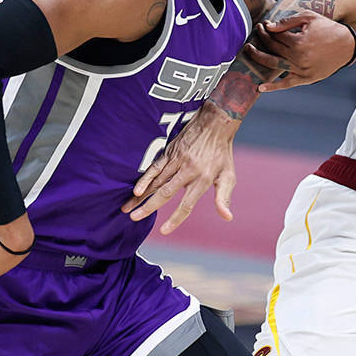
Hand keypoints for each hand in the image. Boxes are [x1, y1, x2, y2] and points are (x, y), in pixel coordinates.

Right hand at [121, 102, 238, 233]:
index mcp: (202, 180)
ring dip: (141, 196)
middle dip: (148, 207)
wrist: (216, 123)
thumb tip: (227, 217)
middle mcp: (188, 171)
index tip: (164, 231)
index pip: (186, 204)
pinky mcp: (170, 152)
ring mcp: (177, 161)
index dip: (175, 219)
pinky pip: (154, 167)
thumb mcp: (228, 176)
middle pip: (165, 193)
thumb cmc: (222, 154)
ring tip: (127, 208)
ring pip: (156, 181)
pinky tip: (136, 189)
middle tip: (134, 218)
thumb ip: (224, 198)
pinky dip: (144, 178)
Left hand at [247, 12, 355, 91]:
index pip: (275, 36)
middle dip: (262, 39)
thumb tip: (269, 26)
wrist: (346, 46)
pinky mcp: (306, 79)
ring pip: (275, 65)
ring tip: (249, 51)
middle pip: (273, 49)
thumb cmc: (327, 29)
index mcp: (299, 42)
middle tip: (257, 32)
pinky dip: (273, 87)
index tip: (263, 25)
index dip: (267, 29)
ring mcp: (301, 70)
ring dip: (259, 58)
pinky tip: (260, 87)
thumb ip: (288, 21)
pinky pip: (287, 84)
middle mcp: (298, 58)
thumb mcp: (309, 18)